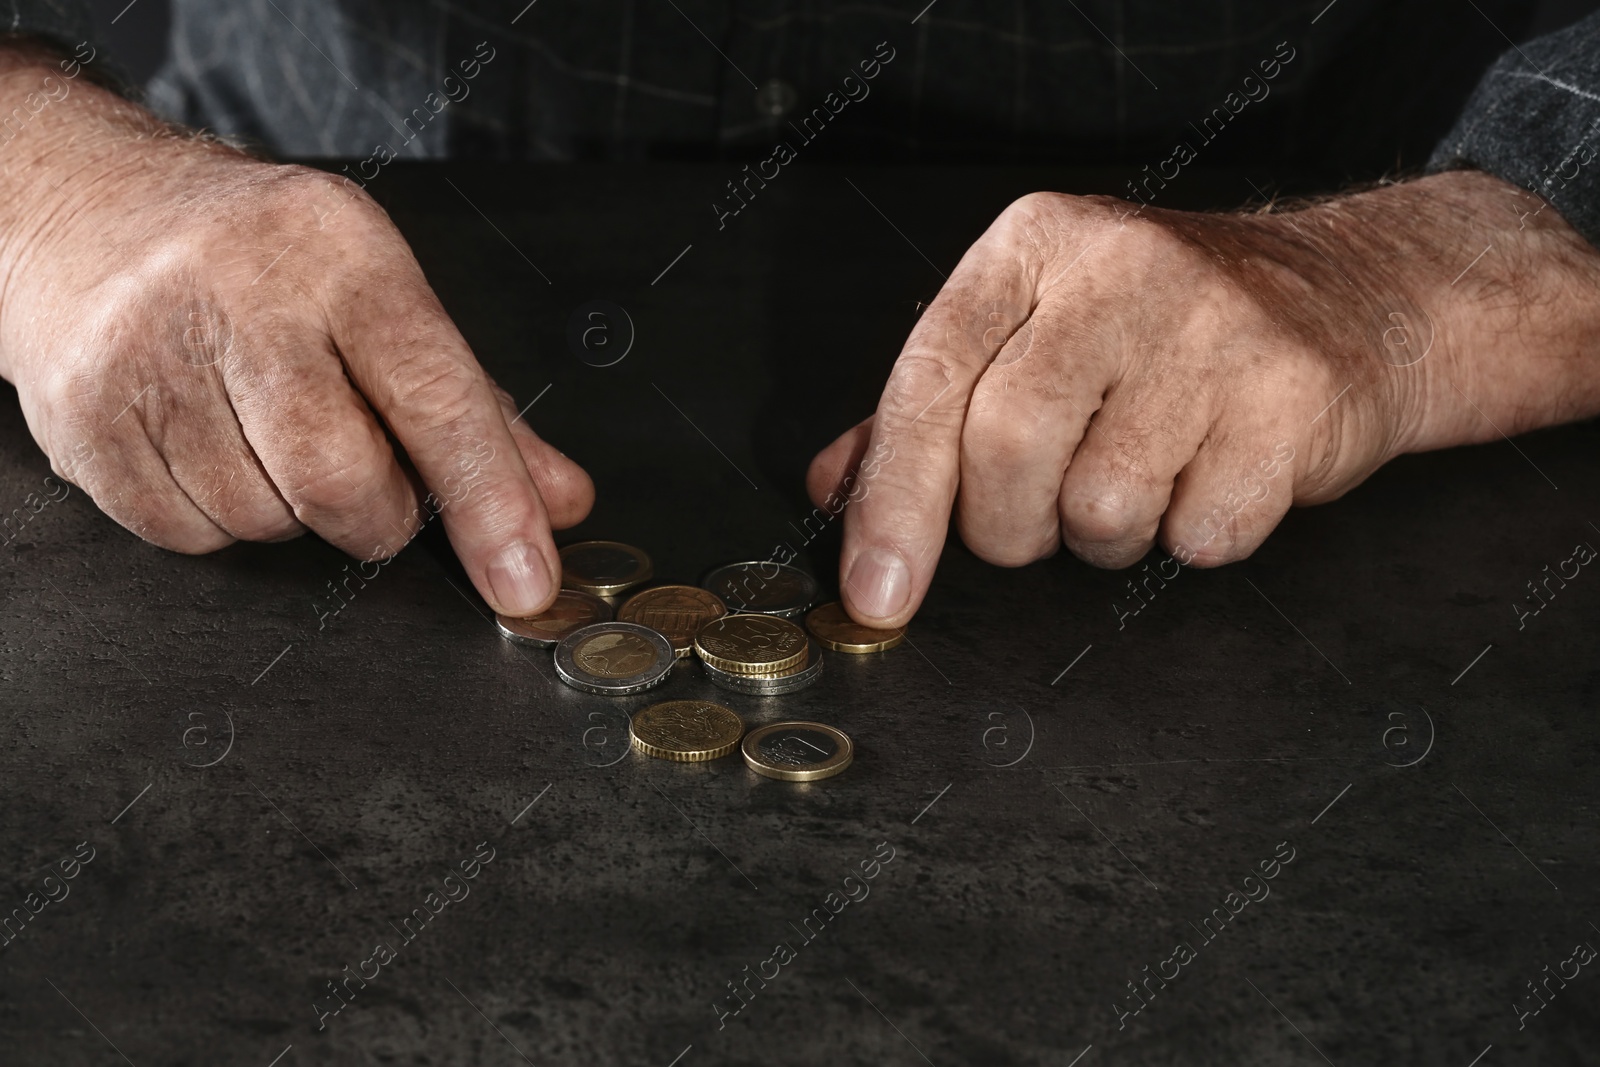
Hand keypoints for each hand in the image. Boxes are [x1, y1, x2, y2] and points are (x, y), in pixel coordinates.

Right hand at [0, 45, 590, 616]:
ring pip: (265, 521)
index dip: (490, 502)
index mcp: (340, 253)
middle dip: (375, 512)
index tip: (525, 581)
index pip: (436, 397)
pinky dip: (217, 517)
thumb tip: (558, 502)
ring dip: (290, 510)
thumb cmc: (260, 261)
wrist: (86, 211)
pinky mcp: (84, 418)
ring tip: (264, 429)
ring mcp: (148, 354)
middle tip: (362, 467)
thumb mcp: (381, 299)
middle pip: (342, 481)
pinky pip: (189, 536)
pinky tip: (206, 443)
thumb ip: (478, 412)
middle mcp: (239, 291)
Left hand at [809, 169, 1599, 626]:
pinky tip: (1216, 475)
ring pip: (1103, 506)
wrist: (1361, 292)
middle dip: (1010, 527)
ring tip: (1146, 478)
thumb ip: (927, 408)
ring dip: (1109, 535)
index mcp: (1032, 246)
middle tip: (1043, 517)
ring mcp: (1217, 325)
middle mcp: (1120, 268)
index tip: (874, 595)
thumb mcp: (1036, 329)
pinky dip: (1198, 535)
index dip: (892, 502)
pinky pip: (1203, 533)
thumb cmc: (1168, 327)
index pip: (930, 381)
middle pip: (1007, 451)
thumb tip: (832, 486)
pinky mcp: (1296, 392)